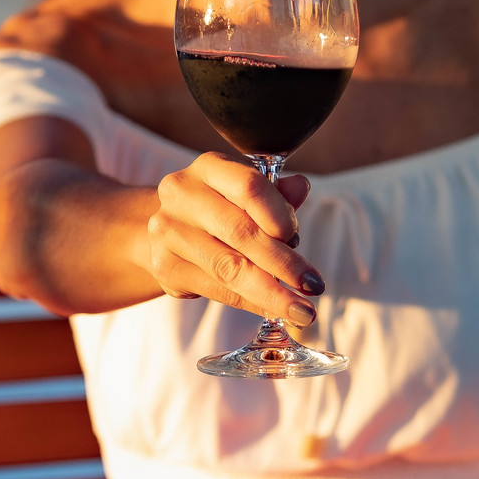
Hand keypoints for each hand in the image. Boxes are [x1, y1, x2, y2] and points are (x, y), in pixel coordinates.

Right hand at [147, 153, 323, 324]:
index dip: (279, 214)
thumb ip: (275, 194)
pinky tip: (273, 310)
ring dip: (271, 292)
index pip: (249, 186)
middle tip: (314, 286)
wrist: (170, 230)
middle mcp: (181, 194)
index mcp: (208, 167)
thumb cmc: (220, 209)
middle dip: (283, 263)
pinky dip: (250, 303)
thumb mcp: (246, 196)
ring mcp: (168, 232)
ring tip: (302, 310)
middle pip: (240, 231)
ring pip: (229, 267)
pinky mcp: (164, 267)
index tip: (297, 237)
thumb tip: (301, 188)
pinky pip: (216, 290)